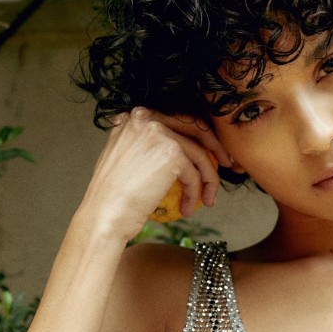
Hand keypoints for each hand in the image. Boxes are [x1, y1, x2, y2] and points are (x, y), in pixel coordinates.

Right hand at [81, 107, 231, 239]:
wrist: (104, 214)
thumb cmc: (114, 196)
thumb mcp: (127, 158)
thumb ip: (149, 145)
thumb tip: (182, 151)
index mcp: (133, 116)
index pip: (176, 119)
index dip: (198, 136)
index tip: (211, 152)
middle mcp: (145, 117)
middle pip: (195, 127)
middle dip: (215, 147)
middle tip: (228, 165)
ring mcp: (158, 133)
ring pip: (199, 155)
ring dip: (208, 180)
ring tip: (207, 200)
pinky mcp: (171, 153)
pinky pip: (195, 174)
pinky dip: (195, 193)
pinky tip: (187, 209)